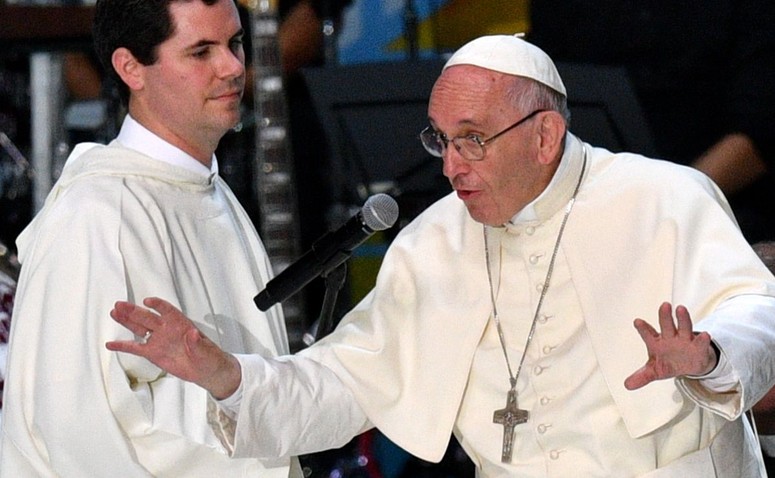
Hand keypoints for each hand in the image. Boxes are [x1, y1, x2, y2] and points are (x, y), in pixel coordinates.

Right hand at [105, 297, 241, 399]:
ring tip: (114, 313)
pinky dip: (124, 346)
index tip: (148, 302)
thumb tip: (193, 334)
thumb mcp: (206, 351)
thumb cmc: (209, 357)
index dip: (159, 305)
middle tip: (120, 304)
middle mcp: (167, 329)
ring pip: (139, 328)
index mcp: (181, 324)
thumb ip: (198, 343)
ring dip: (127, 321)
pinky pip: (136, 348)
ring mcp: (159, 340)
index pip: (168, 311)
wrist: (207, 371)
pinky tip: (111, 344)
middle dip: (134, 311)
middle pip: (148, 317)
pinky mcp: (153, 353)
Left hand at [624, 302, 717, 389]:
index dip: (643, 328)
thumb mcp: (654, 371)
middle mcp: (670, 338)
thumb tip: (626, 385)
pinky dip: (702, 340)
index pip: (648, 334)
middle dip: (664, 316)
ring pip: (684, 327)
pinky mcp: (699, 347)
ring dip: (682, 319)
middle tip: (664, 306)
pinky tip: (704, 335)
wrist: (689, 365)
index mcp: (657, 343)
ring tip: (680, 309)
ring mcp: (685, 340)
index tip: (637, 322)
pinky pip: (701, 342)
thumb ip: (641, 377)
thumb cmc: (668, 363)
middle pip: (667, 326)